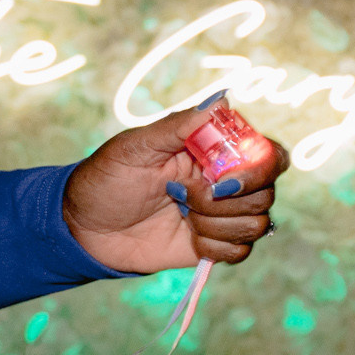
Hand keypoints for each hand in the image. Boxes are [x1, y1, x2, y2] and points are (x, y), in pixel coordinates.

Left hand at [62, 99, 288, 272]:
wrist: (84, 229)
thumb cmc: (106, 180)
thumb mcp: (134, 147)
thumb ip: (177, 126)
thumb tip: (219, 102)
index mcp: (216, 153)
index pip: (270, 155)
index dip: (259, 170)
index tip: (222, 180)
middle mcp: (228, 183)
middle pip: (266, 194)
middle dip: (224, 201)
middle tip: (182, 196)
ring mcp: (223, 217)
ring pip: (256, 224)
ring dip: (216, 224)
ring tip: (181, 215)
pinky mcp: (215, 246)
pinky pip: (240, 252)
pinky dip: (214, 247)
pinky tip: (187, 237)